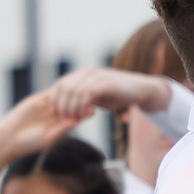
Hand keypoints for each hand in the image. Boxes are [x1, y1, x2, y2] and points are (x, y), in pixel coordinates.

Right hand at [0, 89, 86, 174]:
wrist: (9, 138)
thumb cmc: (29, 144)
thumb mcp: (47, 138)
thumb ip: (60, 130)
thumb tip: (74, 123)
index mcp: (61, 127)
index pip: (75, 118)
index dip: (83, 113)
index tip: (92, 110)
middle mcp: (56, 116)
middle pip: (71, 105)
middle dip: (80, 101)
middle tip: (90, 95)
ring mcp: (47, 107)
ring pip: (61, 97)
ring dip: (69, 93)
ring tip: (79, 89)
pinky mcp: (36, 101)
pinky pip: (48, 94)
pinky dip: (56, 90)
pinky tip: (64, 87)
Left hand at [45, 67, 172, 120]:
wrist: (140, 89)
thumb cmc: (118, 95)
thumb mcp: (97, 96)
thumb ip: (83, 99)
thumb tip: (69, 109)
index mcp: (82, 74)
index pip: (60, 84)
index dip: (54, 99)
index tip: (54, 114)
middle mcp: (86, 73)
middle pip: (64, 87)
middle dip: (60, 105)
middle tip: (61, 119)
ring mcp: (95, 77)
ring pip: (73, 92)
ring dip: (70, 108)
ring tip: (72, 119)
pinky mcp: (104, 84)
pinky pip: (86, 94)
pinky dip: (81, 106)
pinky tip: (83, 115)